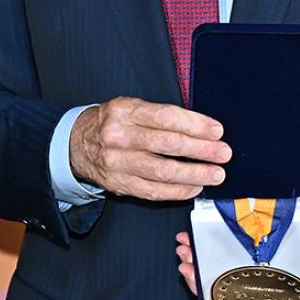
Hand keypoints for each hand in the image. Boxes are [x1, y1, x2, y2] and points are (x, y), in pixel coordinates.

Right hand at [69, 98, 229, 200]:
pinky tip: (194, 187)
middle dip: (201, 150)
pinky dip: (177, 191)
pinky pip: (153, 191)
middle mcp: (119, 136)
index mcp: (124, 111)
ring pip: (163, 171)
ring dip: (195, 173)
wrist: (76, 144)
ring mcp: (117, 162)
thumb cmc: (111, 123)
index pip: (166, 117)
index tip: (216, 131)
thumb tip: (201, 128)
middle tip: (223, 153)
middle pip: (168, 144)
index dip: (196, 124)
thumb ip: (160, 116)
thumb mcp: (130, 108)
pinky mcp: (118, 183)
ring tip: (215, 173)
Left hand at [174, 211, 299, 294]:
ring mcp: (256, 264)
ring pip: (221, 270)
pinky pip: (225, 251)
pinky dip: (208, 246)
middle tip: (185, 261)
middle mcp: (265, 279)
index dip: (220, 298)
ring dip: (199, 261)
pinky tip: (194, 239)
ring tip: (184, 248)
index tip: (198, 281)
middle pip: (226, 287)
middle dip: (200, 275)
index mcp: (282, 287)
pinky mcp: (251, 246)